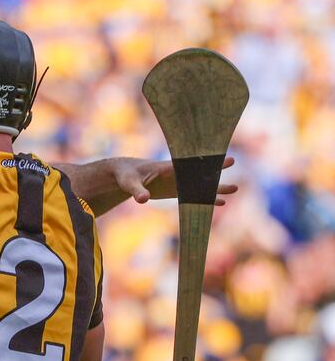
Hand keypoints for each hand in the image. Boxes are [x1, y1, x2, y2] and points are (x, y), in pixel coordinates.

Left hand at [114, 156, 236, 205]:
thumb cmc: (126, 176)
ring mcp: (177, 182)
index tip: (210, 159)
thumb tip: (142, 200)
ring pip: (199, 184)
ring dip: (215, 187)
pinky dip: (206, 198)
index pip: (185, 165)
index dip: (199, 163)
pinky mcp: (176, 191)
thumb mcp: (129, 183)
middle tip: (232, 161)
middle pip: (197, 171)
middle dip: (214, 168)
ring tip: (235, 189)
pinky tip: (221, 202)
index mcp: (165, 167)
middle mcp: (174, 173)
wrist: (125, 176)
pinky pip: (194, 195)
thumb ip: (137, 191)